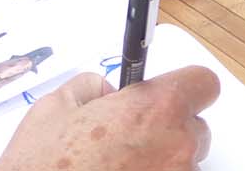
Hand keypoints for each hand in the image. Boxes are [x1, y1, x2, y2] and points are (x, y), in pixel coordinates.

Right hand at [0, 66, 218, 170]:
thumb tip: (106, 91)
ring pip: (184, 164)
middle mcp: (176, 146)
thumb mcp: (56, 106)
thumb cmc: (41, 167)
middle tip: (129, 141)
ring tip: (117, 169)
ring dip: (161, 163)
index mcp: (156, 108)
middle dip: (169, 130)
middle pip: (196, 128)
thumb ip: (93, 87)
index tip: (168, 95)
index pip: (203, 83)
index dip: (184, 87)